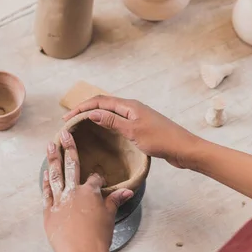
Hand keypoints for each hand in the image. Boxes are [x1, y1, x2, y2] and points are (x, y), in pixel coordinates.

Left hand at [43, 130, 133, 251]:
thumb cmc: (99, 236)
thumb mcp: (110, 216)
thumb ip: (115, 200)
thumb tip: (128, 191)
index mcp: (90, 192)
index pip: (94, 177)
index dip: (97, 176)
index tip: (97, 177)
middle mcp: (73, 192)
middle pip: (71, 165)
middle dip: (68, 147)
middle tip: (63, 133)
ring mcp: (59, 201)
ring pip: (55, 175)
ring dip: (52, 159)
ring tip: (49, 146)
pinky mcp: (49, 212)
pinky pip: (46, 193)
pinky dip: (46, 183)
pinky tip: (45, 173)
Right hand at [63, 96, 200, 168]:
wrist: (184, 149)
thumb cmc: (162, 140)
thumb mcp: (134, 131)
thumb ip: (113, 122)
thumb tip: (92, 112)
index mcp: (130, 106)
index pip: (100, 101)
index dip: (82, 107)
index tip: (67, 118)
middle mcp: (132, 109)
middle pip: (104, 105)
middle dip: (86, 110)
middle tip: (70, 121)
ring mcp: (137, 118)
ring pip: (111, 114)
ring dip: (95, 117)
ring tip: (81, 126)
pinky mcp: (141, 128)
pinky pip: (119, 123)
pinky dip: (106, 125)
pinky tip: (102, 134)